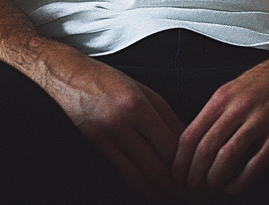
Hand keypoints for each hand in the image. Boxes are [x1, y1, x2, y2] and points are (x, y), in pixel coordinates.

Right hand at [52, 54, 185, 202]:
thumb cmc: (109, 80)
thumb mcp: (143, 89)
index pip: (171, 142)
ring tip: (174, 194)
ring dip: (161, 190)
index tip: (197, 169)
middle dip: (177, 182)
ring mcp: (108, 136)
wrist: (71, 76)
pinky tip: (152, 191)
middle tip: (190, 190)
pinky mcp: (98, 146)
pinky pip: (125, 173)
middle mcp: (123, 121)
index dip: (187, 161)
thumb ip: (166, 115)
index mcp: (139, 104)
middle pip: (159, 163)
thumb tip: (186, 141)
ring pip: (142, 174)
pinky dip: (142, 187)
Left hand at [172, 55, 268, 198]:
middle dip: (194, 176)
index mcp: (222, 97)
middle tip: (191, 190)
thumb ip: (215, 112)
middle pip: (205, 149)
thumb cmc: (264, 79)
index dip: (179, 161)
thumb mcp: (232, 88)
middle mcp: (238, 107)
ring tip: (211, 190)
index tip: (176, 176)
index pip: (190, 135)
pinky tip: (235, 188)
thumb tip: (194, 143)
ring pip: (227, 156)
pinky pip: (257, 161)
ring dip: (214, 180)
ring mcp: (260, 119)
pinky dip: (242, 180)